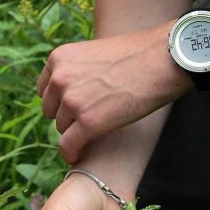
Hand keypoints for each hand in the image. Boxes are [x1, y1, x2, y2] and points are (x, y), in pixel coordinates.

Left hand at [36, 24, 190, 162]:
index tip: (70, 107)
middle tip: (89, 115)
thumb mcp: (95, 53)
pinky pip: (68, 145)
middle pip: (51, 110)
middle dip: (67, 115)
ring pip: (61, 128)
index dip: (58, 100)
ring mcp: (72, 101)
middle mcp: (60, 79)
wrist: (165, 59)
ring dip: (75, 131)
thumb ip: (77, 69)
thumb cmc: (139, 53)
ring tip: (97, 127)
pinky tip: (76, 157)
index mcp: (59, 59)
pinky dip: (71, 153)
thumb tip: (72, 91)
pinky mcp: (88, 122)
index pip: (44, 89)